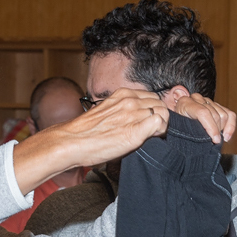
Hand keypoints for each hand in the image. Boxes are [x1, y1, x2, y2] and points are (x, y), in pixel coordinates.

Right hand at [12, 88, 167, 194]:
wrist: (72, 142)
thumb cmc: (87, 132)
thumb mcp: (107, 111)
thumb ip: (123, 109)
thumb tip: (136, 116)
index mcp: (123, 94)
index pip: (151, 96)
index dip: (153, 110)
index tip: (148, 122)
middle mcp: (130, 100)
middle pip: (160, 103)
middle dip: (160, 117)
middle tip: (152, 132)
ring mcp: (133, 114)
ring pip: (163, 112)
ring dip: (161, 126)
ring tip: (150, 137)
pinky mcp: (135, 131)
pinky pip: (160, 124)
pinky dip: (159, 132)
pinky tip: (149, 140)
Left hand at [175, 93, 236, 143]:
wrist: (177, 126)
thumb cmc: (177, 130)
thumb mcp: (177, 130)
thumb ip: (186, 131)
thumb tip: (201, 139)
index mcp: (185, 103)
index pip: (203, 112)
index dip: (211, 127)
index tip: (215, 140)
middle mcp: (197, 99)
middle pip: (215, 114)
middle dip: (217, 131)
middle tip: (213, 143)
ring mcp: (207, 101)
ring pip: (223, 115)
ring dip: (222, 130)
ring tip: (215, 140)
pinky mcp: (216, 106)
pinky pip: (230, 114)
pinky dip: (231, 126)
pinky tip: (226, 136)